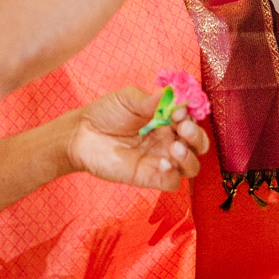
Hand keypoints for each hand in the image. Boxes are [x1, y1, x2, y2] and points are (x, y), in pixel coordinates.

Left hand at [66, 84, 207, 191]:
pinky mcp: (148, 177)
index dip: (192, 116)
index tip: (179, 110)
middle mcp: (168, 141)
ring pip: (191, 167)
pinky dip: (173, 175)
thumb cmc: (106, 113)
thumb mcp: (129, 98)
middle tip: (183, 128)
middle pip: (199, 145)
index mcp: (168, 121)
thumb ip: (152, 99)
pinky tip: (162, 164)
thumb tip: (174, 95)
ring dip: (189, 157)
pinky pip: (172, 182)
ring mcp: (160, 160)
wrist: (80, 134)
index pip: (193, 121)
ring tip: (175, 148)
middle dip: (197, 136)